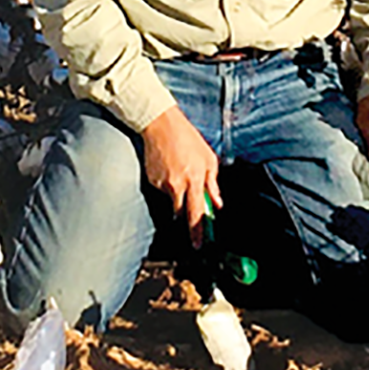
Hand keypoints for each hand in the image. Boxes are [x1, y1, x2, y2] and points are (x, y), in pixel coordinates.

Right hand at [141, 105, 221, 247]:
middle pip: (181, 213)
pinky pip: (162, 190)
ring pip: (172, 200)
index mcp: (194, 179)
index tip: (198, 245)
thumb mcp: (208, 158)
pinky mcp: (151, 180)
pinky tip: (169, 167)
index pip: (196, 214)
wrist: (160, 124)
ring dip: (178, 194)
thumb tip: (217, 203)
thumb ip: (213, 183)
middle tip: (190, 197)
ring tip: (179, 169)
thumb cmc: (187, 138)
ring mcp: (162, 184)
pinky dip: (167, 184)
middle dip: (187, 213)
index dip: (197, 232)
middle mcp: (177, 185)